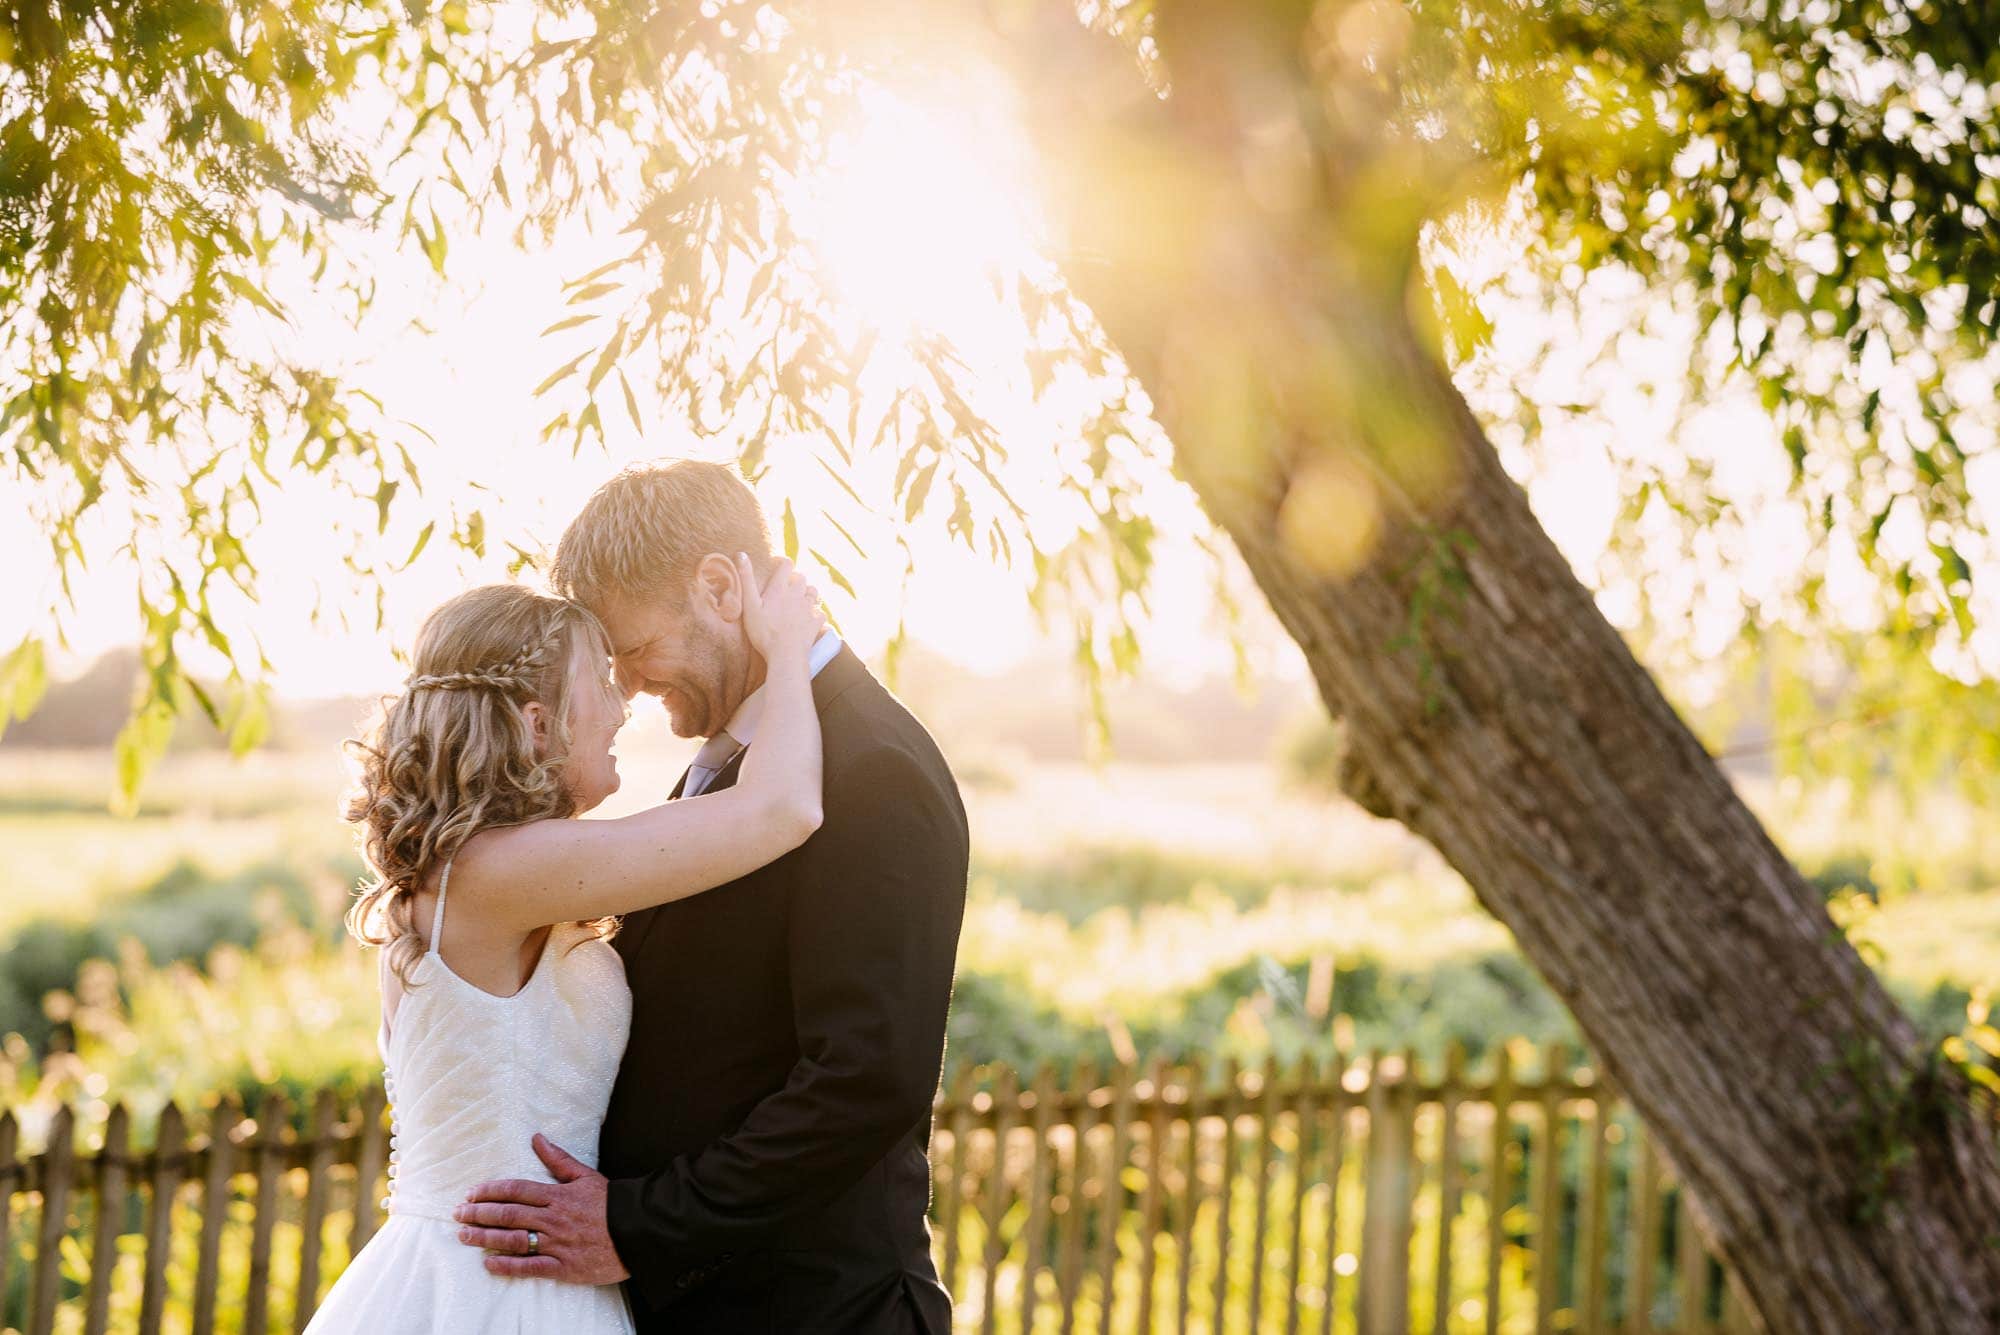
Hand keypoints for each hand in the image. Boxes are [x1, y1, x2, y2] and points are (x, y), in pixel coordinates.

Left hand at [454, 1134, 629, 1284]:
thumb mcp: (586, 1175)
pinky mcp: (563, 1267)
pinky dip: (507, 1266)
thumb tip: (537, 1138)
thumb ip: (558, 1159)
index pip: (516, 1190)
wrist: (638, 1231)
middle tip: (458, 1214)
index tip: (472, 1194)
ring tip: (464, 1236)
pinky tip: (488, 1263)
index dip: (490, 1191)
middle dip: (479, 1214)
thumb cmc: (611, 1203)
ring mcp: (557, 1244)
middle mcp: (553, 1219)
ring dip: (485, 1238)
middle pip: (508, 1214)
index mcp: (558, 1195)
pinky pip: (530, 1267)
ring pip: (513, 1240)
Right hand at [736, 553, 824, 659]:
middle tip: (786, 586)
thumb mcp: (749, 605)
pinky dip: (815, 613)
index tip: (777, 564)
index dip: (783, 562)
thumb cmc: (764, 632)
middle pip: (802, 578)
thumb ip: (746, 579)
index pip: (787, 565)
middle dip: (795, 579)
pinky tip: (809, 618)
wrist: (786, 655)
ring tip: (798, 600)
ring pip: (813, 592)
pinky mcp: (816, 622)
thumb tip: (741, 554)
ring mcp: (809, 608)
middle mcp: (797, 594)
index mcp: (780, 589)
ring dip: (807, 593)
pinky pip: (820, 613)